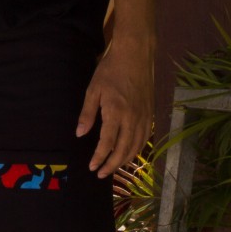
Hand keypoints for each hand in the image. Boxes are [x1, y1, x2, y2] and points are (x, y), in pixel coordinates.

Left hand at [78, 36, 154, 176]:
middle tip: (101, 174)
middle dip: (112, 165)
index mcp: (116, 113)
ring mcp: (144, 118)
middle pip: (123, 150)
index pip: (107, 143)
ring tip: (113, 167)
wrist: (136, 57)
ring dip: (125, 160)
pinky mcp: (151, 114)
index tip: (92, 167)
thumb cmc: (110, 71)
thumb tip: (80, 134)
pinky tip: (129, 153)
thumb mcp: (93, 90)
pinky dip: (137, 150)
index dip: (99, 157)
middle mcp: (133, 119)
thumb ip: (87, 114)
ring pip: (136, 147)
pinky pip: (144, 138)